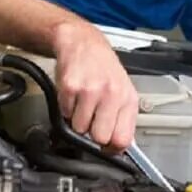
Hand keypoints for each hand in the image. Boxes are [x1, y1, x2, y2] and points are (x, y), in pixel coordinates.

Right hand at [51, 22, 138, 151]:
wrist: (83, 42)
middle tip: (92, 119)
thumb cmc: (103, 68)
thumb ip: (123, 118)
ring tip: (83, 103)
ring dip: (77, 120)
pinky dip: (66, 108)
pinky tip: (74, 94)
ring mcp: (90, 91)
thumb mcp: (123, 90)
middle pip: (100, 138)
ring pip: (79, 128)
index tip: (106, 146)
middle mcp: (111, 94)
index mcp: (127, 98)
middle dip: (93, 133)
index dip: (112, 148)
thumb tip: (121, 147)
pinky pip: (65, 113)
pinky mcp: (70, 87)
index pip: (123, 139)